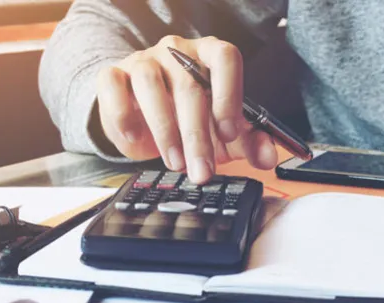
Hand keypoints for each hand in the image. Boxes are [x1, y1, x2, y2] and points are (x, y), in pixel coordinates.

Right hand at [94, 35, 277, 182]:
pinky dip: (123, 114)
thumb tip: (270, 157)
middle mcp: (177, 51)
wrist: (144, 119)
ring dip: (165, 132)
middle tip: (203, 171)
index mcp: (210, 56)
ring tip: (176, 163)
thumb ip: (251, 142)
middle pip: (190, 86)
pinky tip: (134, 136)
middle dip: (198, 136)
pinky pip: (113, 85)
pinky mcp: (113, 74)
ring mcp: (144, 60)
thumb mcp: (225, 135)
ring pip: (152, 87)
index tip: (229, 132)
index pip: (225, 57)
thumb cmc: (191, 120)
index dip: (229, 94)